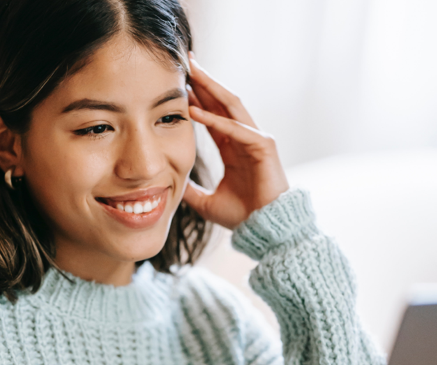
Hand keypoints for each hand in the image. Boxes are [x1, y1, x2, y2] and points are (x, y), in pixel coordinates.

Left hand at [184, 55, 288, 230]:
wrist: (265, 230)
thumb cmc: (242, 217)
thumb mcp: (207, 202)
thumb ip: (191, 192)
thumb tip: (172, 189)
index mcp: (234, 149)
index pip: (214, 116)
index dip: (198, 98)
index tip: (179, 84)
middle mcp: (245, 139)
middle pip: (222, 103)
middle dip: (205, 81)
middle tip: (186, 61)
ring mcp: (256, 141)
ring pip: (231, 107)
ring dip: (211, 88)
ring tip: (192, 72)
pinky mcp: (264, 147)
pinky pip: (236, 129)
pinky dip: (216, 120)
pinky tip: (195, 111)